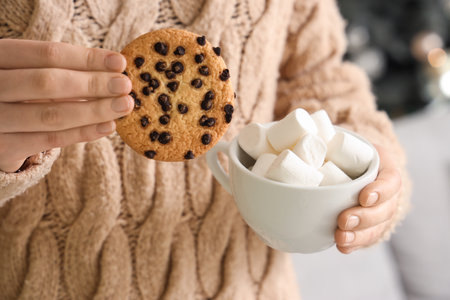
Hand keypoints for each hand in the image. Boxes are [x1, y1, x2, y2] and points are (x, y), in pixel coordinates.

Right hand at [0, 39, 132, 172]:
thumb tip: (116, 72)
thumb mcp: (31, 72)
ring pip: (51, 115)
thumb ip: (65, 70)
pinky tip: (108, 126)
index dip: (87, 58)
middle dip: (93, 84)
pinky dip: (83, 132)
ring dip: (94, 110)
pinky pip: (49, 140)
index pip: (47, 54)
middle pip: (48, 83)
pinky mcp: (3, 146)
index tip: (120, 62)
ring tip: (124, 106)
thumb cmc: (20, 92)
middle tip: (125, 86)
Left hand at [334, 144, 401, 253]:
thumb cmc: (347, 150)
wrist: (357, 164)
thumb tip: (294, 135)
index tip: (364, 196)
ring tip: (341, 238)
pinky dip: (355, 244)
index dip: (380, 191)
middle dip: (365, 217)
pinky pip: (367, 238)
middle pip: (385, 209)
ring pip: (377, 227)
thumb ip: (328, 139)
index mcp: (384, 168)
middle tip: (344, 220)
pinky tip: (343, 248)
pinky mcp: (370, 225)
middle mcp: (387, 192)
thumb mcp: (345, 140)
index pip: (391, 180)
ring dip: (359, 236)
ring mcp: (381, 211)